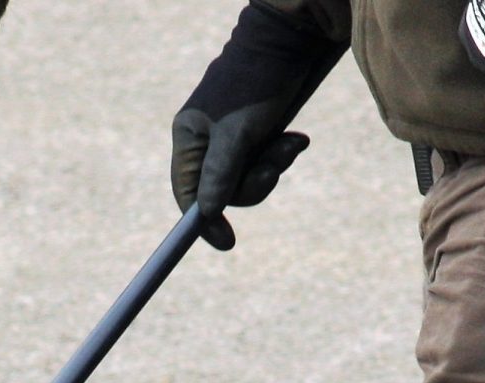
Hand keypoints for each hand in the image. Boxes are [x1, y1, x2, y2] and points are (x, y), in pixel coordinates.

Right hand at [171, 2, 341, 249]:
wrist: (295, 38)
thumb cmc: (260, 80)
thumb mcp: (239, 133)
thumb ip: (221, 175)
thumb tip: (205, 214)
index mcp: (189, 138)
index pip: (187, 193)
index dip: (204, 221)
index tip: (226, 242)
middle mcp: (207, 141)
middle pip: (223, 192)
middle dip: (254, 184)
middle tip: (275, 165)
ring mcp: (233, 139)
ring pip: (250, 179)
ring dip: (274, 166)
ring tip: (293, 141)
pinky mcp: (258, 134)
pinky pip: (266, 163)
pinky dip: (283, 154)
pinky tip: (297, 137)